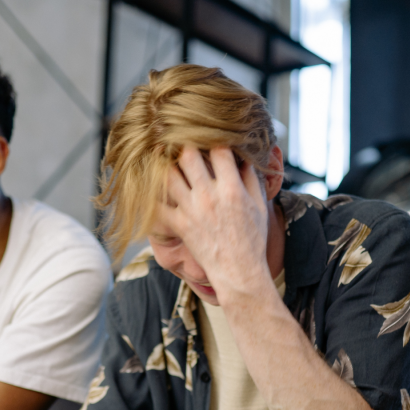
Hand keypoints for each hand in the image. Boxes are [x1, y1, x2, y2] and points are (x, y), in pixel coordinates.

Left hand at [165, 146, 271, 296]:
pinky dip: (151, 195)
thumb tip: (244, 156)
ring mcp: (192, 210)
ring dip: (165, 164)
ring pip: (169, 175)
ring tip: (161, 155)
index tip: (208, 136)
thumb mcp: (260, 206)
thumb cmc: (252, 240)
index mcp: (232, 188)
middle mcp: (209, 196)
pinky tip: (149, 186)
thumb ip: (251, 178)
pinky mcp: (180, 225)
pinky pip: (158, 206)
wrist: (239, 273)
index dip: (213, 138)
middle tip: (179, 140)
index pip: (218, 149)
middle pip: (188, 155)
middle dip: (184, 144)